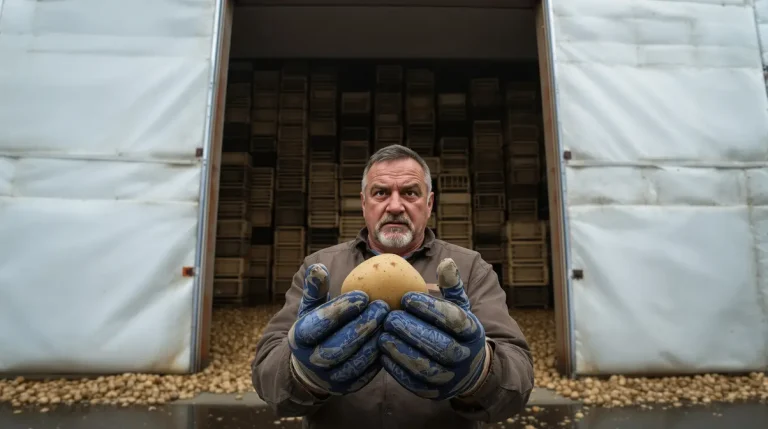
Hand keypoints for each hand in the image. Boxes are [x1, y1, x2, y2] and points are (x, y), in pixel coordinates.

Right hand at [288, 263, 389, 395]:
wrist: (310, 367)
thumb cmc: (316, 327)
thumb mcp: (310, 308)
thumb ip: (314, 290)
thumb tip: (317, 268)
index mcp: (299, 337)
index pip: (319, 323)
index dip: (342, 309)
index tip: (364, 294)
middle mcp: (311, 360)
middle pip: (337, 346)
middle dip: (362, 325)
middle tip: (383, 306)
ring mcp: (329, 377)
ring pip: (353, 362)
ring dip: (373, 340)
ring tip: (389, 320)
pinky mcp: (347, 387)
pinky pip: (366, 374)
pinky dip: (379, 356)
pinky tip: (390, 337)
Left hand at [378, 258, 487, 400]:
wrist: (469, 369)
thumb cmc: (455, 329)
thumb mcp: (460, 307)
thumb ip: (452, 286)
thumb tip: (446, 262)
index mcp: (473, 331)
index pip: (453, 319)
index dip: (429, 308)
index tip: (405, 297)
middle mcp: (466, 356)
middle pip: (441, 346)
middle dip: (412, 330)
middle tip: (390, 317)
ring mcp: (451, 377)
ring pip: (426, 367)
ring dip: (401, 350)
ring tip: (382, 334)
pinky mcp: (433, 392)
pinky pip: (413, 382)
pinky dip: (395, 367)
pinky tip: (382, 352)